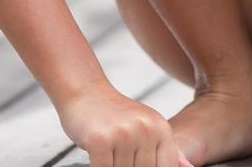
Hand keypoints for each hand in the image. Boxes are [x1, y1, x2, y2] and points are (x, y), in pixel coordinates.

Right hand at [57, 85, 187, 166]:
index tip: (139, 166)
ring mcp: (124, 134)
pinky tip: (99, 160)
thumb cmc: (116, 116)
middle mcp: (146, 130)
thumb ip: (165, 150)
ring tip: (111, 156)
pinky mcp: (100, 140)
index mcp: (161, 128)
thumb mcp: (146, 126)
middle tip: (121, 159)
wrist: (86, 92)